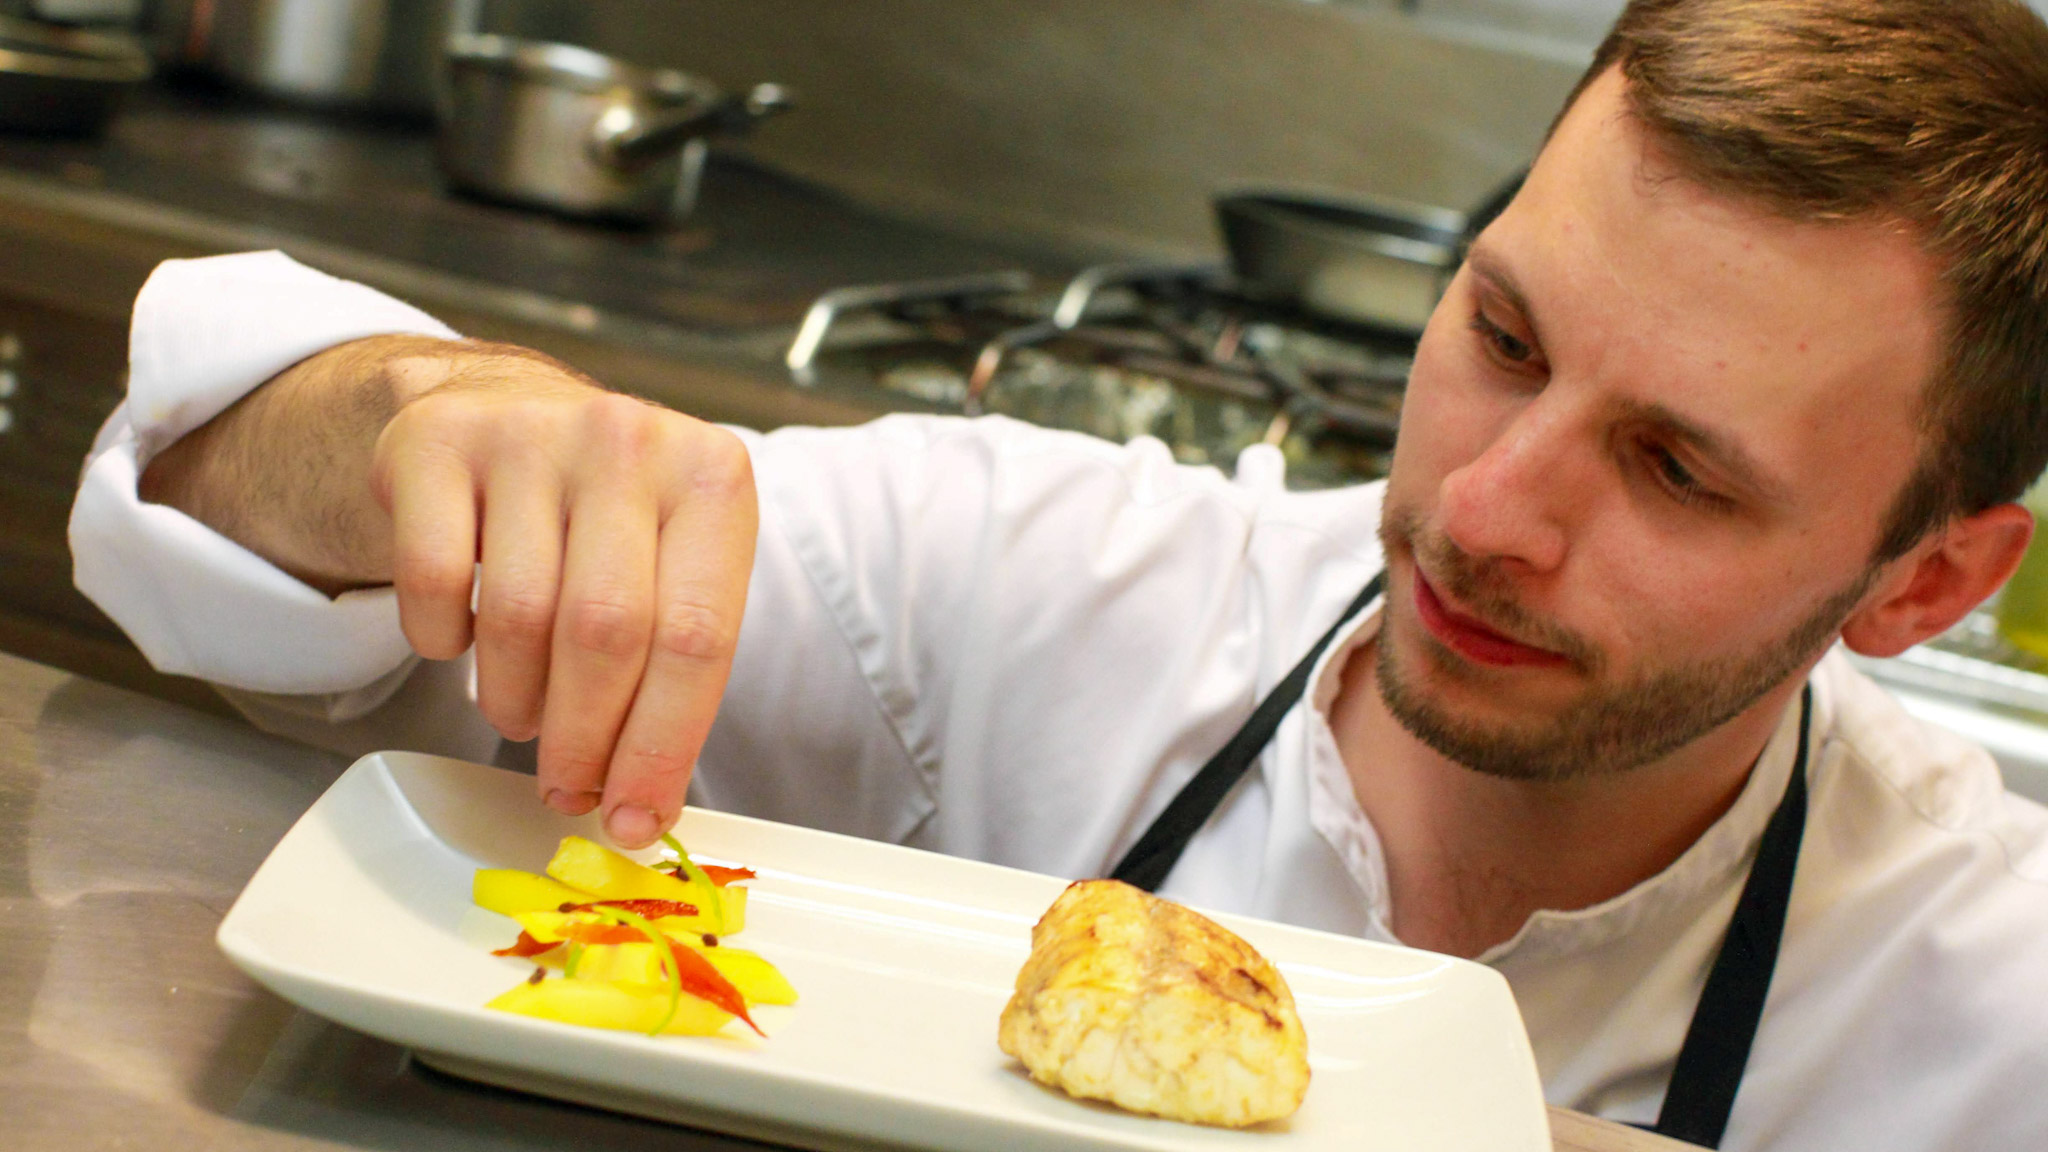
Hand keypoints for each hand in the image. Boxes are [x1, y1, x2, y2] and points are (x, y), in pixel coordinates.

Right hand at [372, 357, 757, 847]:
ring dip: (516, 700)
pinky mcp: (438, 443)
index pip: (697, 638)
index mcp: (712, 478)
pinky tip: (463, 643)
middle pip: (607, 634)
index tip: (633, 815)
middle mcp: (628, 441)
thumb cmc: (608, 513)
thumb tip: (641, 803)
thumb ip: (675, 671)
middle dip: (584, 739)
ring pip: (519, 617)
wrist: (505, 404)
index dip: (660, 744)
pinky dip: (444, 642)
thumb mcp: (673, 562)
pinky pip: (433, 582)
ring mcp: (530, 433)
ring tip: (522, 713)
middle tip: (567, 787)